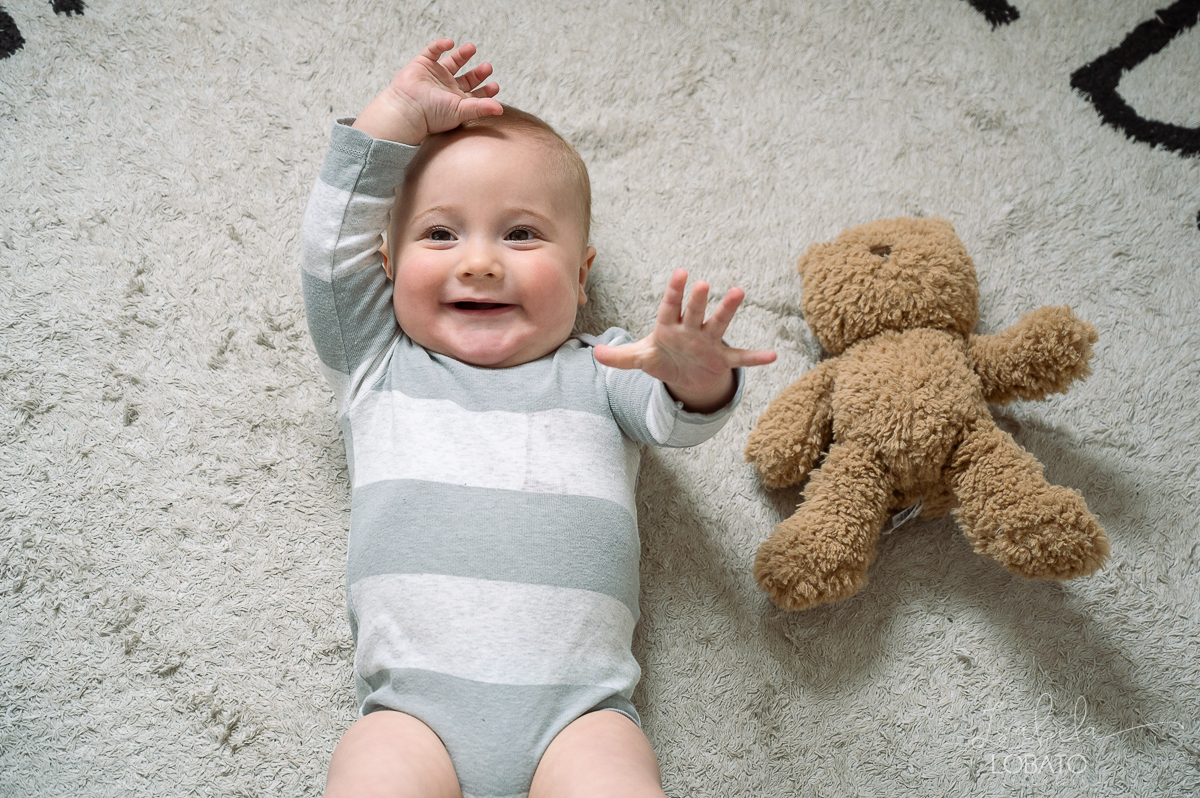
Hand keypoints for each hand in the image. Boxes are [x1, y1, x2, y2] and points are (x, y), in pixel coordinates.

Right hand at [353, 39, 501, 144]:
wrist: (408, 109)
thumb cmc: (433, 115)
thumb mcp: (461, 111)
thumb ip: (481, 108)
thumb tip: (501, 109)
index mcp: (456, 102)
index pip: (475, 95)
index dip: (486, 91)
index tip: (495, 86)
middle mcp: (447, 89)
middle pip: (467, 78)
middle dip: (478, 73)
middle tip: (488, 67)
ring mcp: (435, 76)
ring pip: (452, 62)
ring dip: (462, 54)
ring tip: (472, 48)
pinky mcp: (422, 64)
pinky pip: (432, 51)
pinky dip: (441, 45)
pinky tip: (450, 43)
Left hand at [593, 269, 775, 412]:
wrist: (684, 376)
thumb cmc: (662, 358)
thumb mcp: (640, 359)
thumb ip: (619, 357)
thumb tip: (595, 355)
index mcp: (669, 326)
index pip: (670, 306)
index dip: (674, 292)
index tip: (680, 273)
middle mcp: (691, 329)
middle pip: (694, 312)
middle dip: (698, 300)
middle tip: (705, 284)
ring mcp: (708, 343)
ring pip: (719, 324)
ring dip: (728, 310)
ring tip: (739, 292)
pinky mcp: (721, 360)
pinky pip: (740, 358)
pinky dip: (755, 358)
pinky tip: (772, 356)